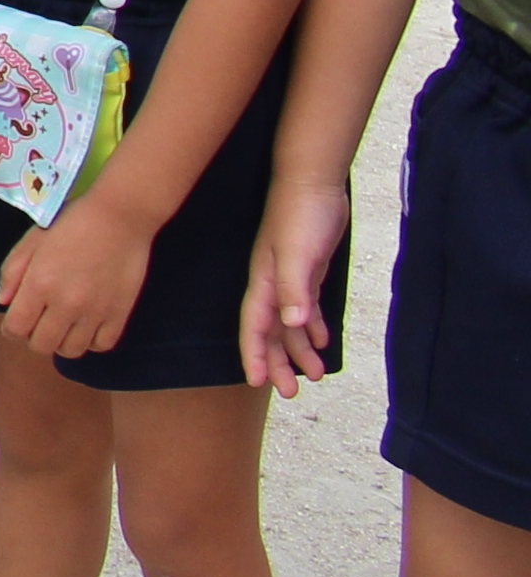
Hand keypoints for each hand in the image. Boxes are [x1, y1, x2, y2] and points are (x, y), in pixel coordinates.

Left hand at [0, 195, 155, 362]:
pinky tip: (87, 325)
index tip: (18, 320)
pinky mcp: (119, 314)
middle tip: (40, 322)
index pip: (15, 329)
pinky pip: (101, 346)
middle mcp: (65, 303)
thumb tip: (4, 302)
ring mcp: (94, 311)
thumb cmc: (71, 224)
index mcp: (39, 284)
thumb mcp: (31, 241)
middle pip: (41, 346)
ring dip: (62, 341)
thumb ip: (11, 273)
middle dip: (35, 337)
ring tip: (63, 324)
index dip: (12, 329)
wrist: (119, 217)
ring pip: (71, 351)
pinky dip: (91, 341)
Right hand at [243, 184, 352, 393]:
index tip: (257, 383)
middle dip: (277, 362)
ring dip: (299, 350)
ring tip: (315, 376)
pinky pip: (306, 308)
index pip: (255, 326)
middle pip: (271, 331)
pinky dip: (312, 327)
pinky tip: (322, 341)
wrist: (313, 182)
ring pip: (290, 324)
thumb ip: (295, 288)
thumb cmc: (302, 215)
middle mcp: (273, 284)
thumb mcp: (300, 253)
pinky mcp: (307, 271)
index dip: (255, 354)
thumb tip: (292, 325)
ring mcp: (289, 278)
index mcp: (266, 282)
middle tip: (290, 394)